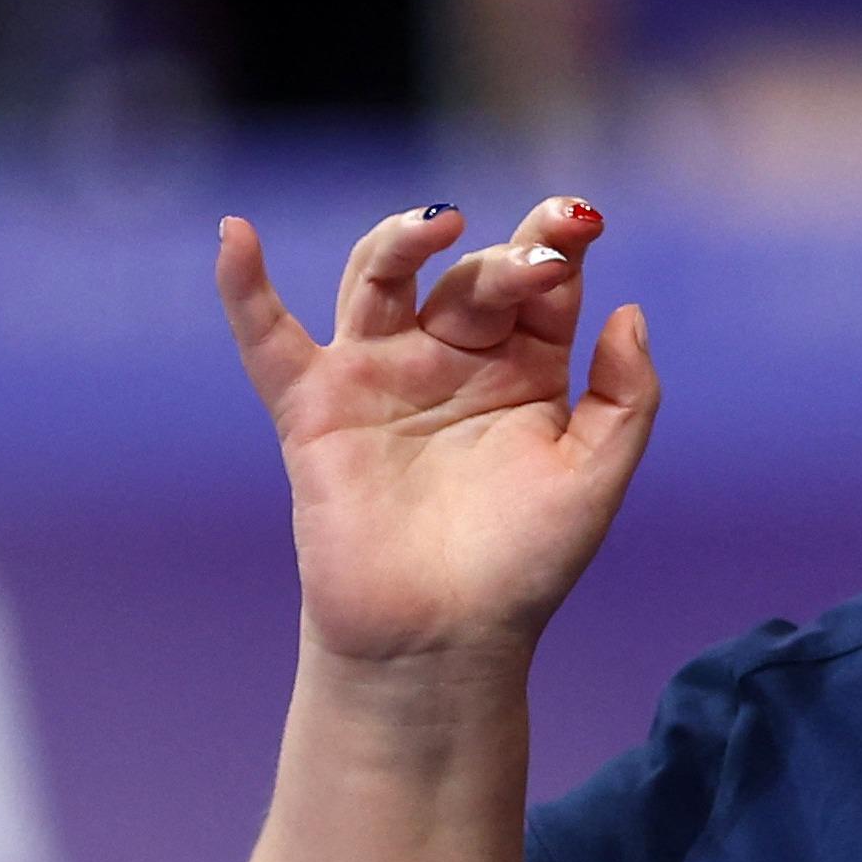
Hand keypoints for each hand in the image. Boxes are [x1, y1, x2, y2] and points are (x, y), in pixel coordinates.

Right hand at [213, 199, 660, 670]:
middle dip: (507, 260)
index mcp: (525, 368)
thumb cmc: (524, 563)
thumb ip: (625, 395)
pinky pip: (268, 339)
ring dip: (404, 240)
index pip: (542, 288)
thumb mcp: (595, 476)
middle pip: (471, 277)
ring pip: (382, 278)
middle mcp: (453, 358)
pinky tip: (234, 233)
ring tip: (441, 223)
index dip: (558, 249)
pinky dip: (242, 287)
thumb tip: (628, 309)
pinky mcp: (315, 407)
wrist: (443, 638)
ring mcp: (381, 375)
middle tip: (541, 262)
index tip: (581, 223)